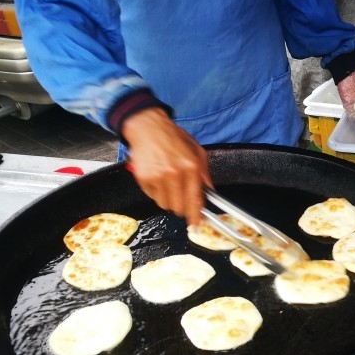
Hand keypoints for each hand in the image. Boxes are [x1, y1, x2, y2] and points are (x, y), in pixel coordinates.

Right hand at [120, 107, 211, 226]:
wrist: (148, 127)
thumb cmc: (173, 138)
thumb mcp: (196, 151)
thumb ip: (204, 173)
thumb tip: (210, 191)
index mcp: (191, 167)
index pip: (195, 200)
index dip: (196, 217)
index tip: (196, 227)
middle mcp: (174, 174)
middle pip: (179, 208)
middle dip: (182, 207)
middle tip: (180, 196)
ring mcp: (157, 177)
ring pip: (165, 205)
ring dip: (168, 199)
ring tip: (168, 182)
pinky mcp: (143, 179)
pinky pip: (152, 197)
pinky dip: (156, 192)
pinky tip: (157, 177)